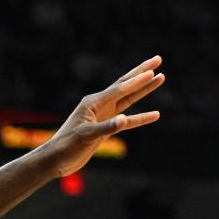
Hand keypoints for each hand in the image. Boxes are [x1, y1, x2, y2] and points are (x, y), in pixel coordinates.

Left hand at [43, 56, 165, 177]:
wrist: (57, 159)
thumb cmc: (67, 146)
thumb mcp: (86, 136)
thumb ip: (106, 128)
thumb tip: (124, 120)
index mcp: (93, 103)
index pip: (119, 89)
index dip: (136, 81)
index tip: (152, 71)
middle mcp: (100, 105)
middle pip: (125, 85)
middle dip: (142, 72)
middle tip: (158, 58)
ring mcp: (104, 116)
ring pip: (129, 99)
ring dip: (144, 89)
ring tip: (161, 77)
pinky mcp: (106, 128)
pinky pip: (128, 121)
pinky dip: (141, 118)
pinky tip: (155, 115)